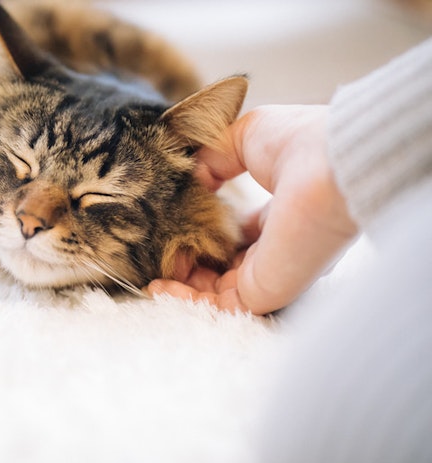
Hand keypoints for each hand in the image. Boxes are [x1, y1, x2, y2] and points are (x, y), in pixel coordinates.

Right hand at [149, 105, 358, 314]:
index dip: (205, 236)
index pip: (239, 238)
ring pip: (219, 293)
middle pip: (226, 269)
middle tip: (163, 257)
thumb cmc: (297, 142)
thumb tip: (192, 179)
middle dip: (191, 266)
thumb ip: (214, 159)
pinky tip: (161, 286)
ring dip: (183, 287)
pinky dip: (188, 301)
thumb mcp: (244, 137)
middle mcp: (276, 249)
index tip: (175, 233)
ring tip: (155, 277)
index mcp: (280, 215)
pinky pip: (220, 306)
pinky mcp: (264, 290)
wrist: (326, 163)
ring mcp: (271, 273)